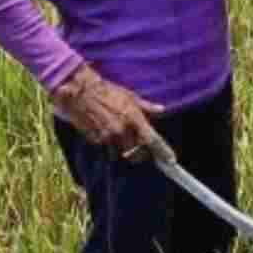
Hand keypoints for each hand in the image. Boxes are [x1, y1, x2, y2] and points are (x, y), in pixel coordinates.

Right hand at [50, 64, 165, 161]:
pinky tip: (105, 129)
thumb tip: (161, 109)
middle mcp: (122, 130)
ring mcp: (107, 137)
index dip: (163, 152)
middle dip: (140, 152)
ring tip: (119, 134)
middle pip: (136, 152)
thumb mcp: (130, 96)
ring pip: (120, 152)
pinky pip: (106, 147)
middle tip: (141, 148)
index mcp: (133, 118)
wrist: (81, 92)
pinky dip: (108, 143)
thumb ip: (147, 106)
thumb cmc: (107, 91)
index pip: (152, 140)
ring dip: (123, 148)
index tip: (171, 160)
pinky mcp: (95, 140)